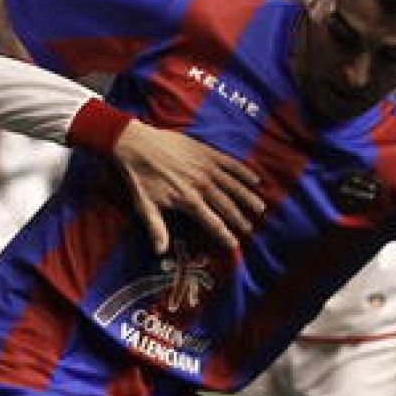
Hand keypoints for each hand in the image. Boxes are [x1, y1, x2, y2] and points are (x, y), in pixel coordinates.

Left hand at [111, 121, 263, 253]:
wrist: (135, 144)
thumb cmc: (139, 177)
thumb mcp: (144, 206)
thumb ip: (156, 228)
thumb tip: (160, 251)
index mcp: (187, 200)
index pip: (212, 222)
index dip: (224, 235)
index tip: (235, 245)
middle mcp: (201, 185)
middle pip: (226, 205)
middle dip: (239, 218)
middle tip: (250, 229)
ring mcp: (205, 167)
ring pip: (233, 185)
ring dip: (247, 197)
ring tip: (260, 208)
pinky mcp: (206, 152)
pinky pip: (230, 163)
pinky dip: (243, 171)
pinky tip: (255, 179)